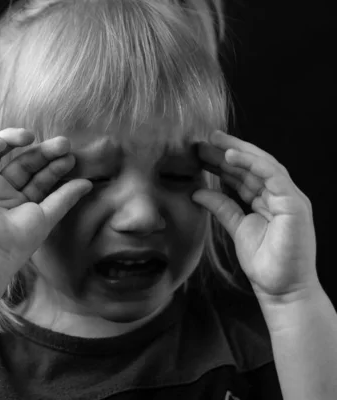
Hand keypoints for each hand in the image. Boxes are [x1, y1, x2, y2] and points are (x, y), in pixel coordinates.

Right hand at [0, 128, 91, 276]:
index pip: (38, 178)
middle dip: (42, 151)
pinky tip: (2, 145)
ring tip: (30, 137)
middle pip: (21, 162)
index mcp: (16, 204)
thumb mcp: (46, 216)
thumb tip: (88, 183)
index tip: (70, 158)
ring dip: (13, 138)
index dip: (54, 166)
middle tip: (63, 143)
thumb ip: (65, 198)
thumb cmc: (16, 241)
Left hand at [193, 131, 317, 302]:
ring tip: (213, 141)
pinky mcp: (295, 204)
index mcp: (268, 201)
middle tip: (203, 140)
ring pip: (263, 165)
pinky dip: (252, 163)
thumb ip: (221, 208)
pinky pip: (272, 176)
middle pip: (252, 167)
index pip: (244, 175)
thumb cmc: (264, 262)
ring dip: (238, 151)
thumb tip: (196, 192)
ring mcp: (290, 198)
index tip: (199, 152)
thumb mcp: (237, 227)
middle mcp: (280, 196)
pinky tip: (231, 155)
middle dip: (228, 151)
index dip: (222, 163)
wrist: (281, 289)